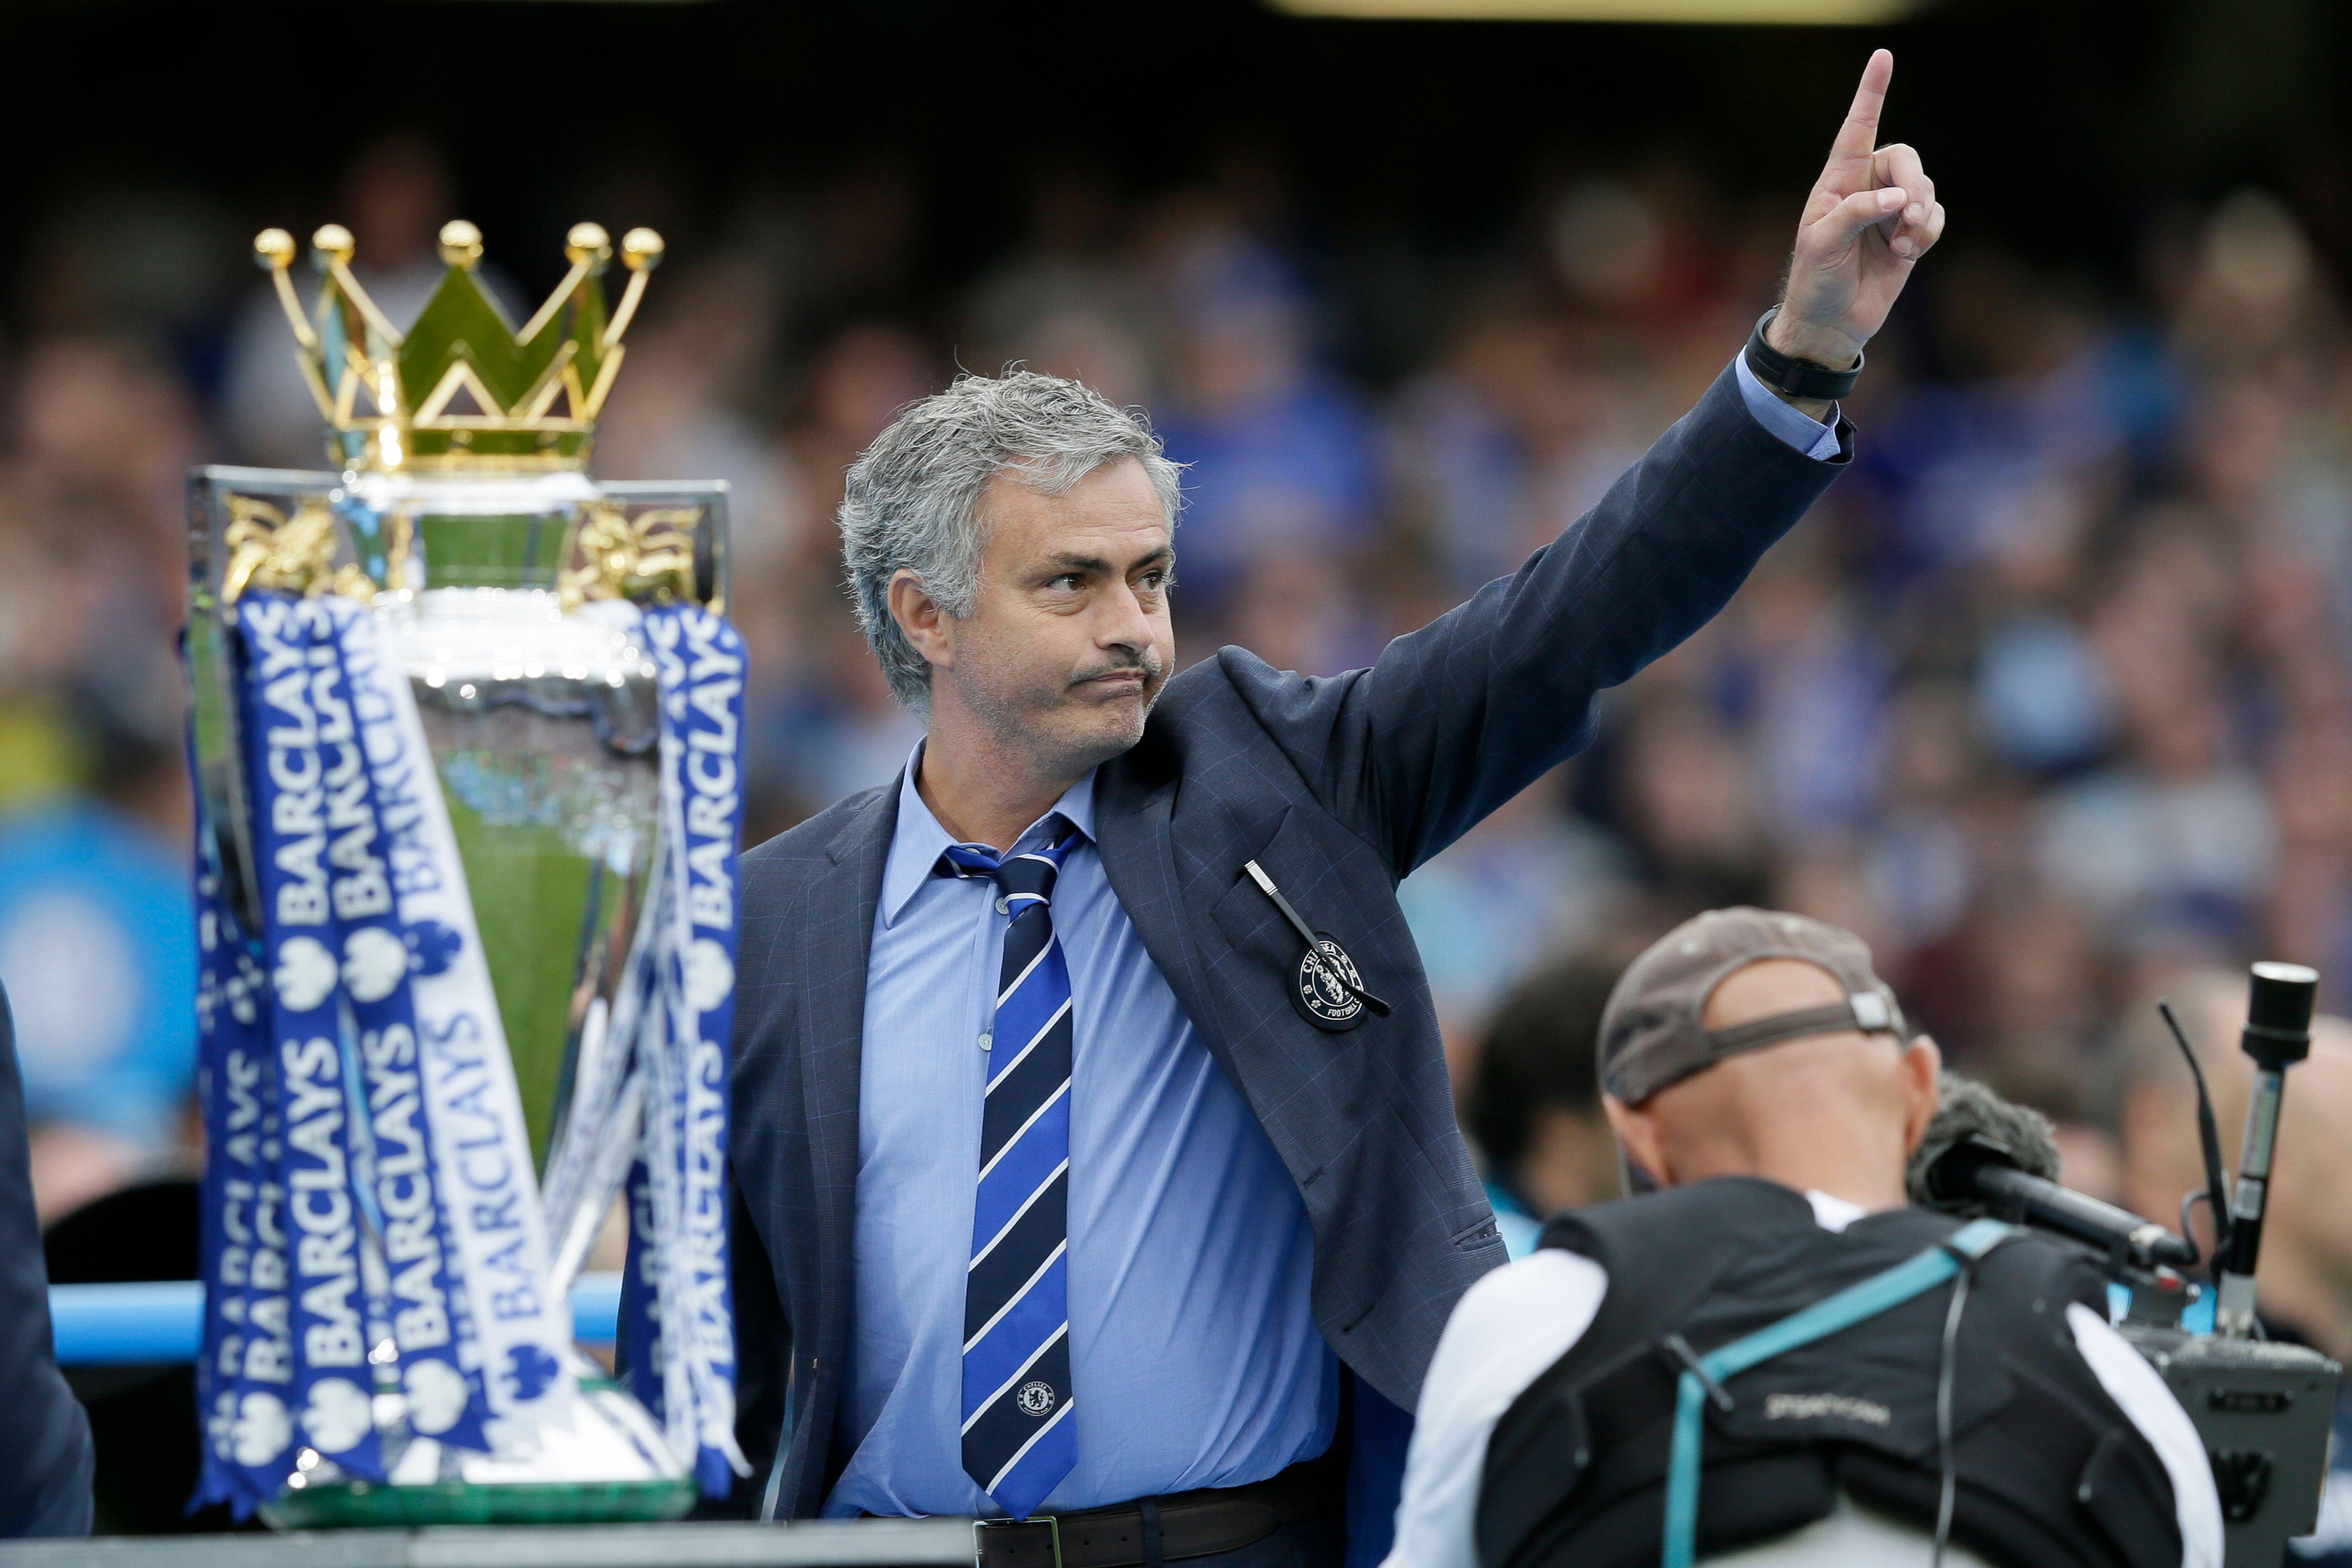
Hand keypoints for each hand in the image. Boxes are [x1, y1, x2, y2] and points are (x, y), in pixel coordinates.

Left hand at [1769, 48, 1944, 369]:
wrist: (1830, 322)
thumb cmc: (1815, 280)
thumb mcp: (1822, 245)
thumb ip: (1856, 212)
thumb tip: (1898, 197)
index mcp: (1837, 182)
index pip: (1857, 129)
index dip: (1871, 93)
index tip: (1883, 56)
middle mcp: (1867, 188)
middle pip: (1905, 159)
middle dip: (1913, 184)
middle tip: (1905, 216)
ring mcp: (1891, 210)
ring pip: (1926, 189)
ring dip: (1920, 217)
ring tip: (1900, 245)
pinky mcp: (1910, 233)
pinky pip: (1936, 216)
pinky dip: (1927, 233)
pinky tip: (1907, 253)